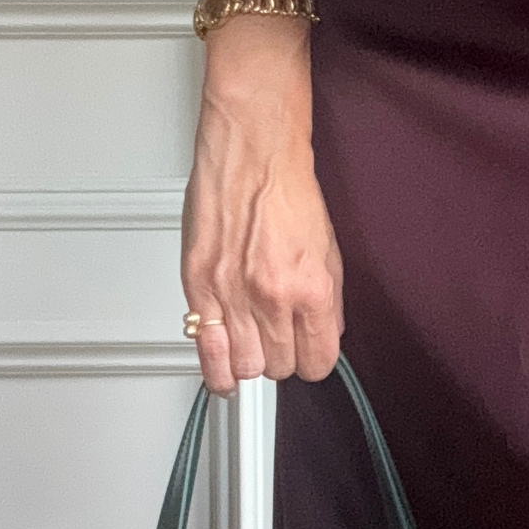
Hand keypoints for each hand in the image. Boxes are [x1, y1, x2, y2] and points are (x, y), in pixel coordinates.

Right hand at [179, 13, 342, 396]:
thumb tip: (322, 334)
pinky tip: (222, 374)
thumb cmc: (288, 191)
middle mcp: (272, 298)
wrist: (252, 153)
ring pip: (243, 365)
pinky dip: (216, 369)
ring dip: (249, 361)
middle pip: (278, 367)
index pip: (318, 360)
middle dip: (280, 358)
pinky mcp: (199, 285)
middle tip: (277, 339)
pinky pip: (206, 349)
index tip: (308, 353)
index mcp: (312, 289)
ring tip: (251, 347)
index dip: (313, 360)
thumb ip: (326, 301)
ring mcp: (232, 294)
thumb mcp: (329, 252)